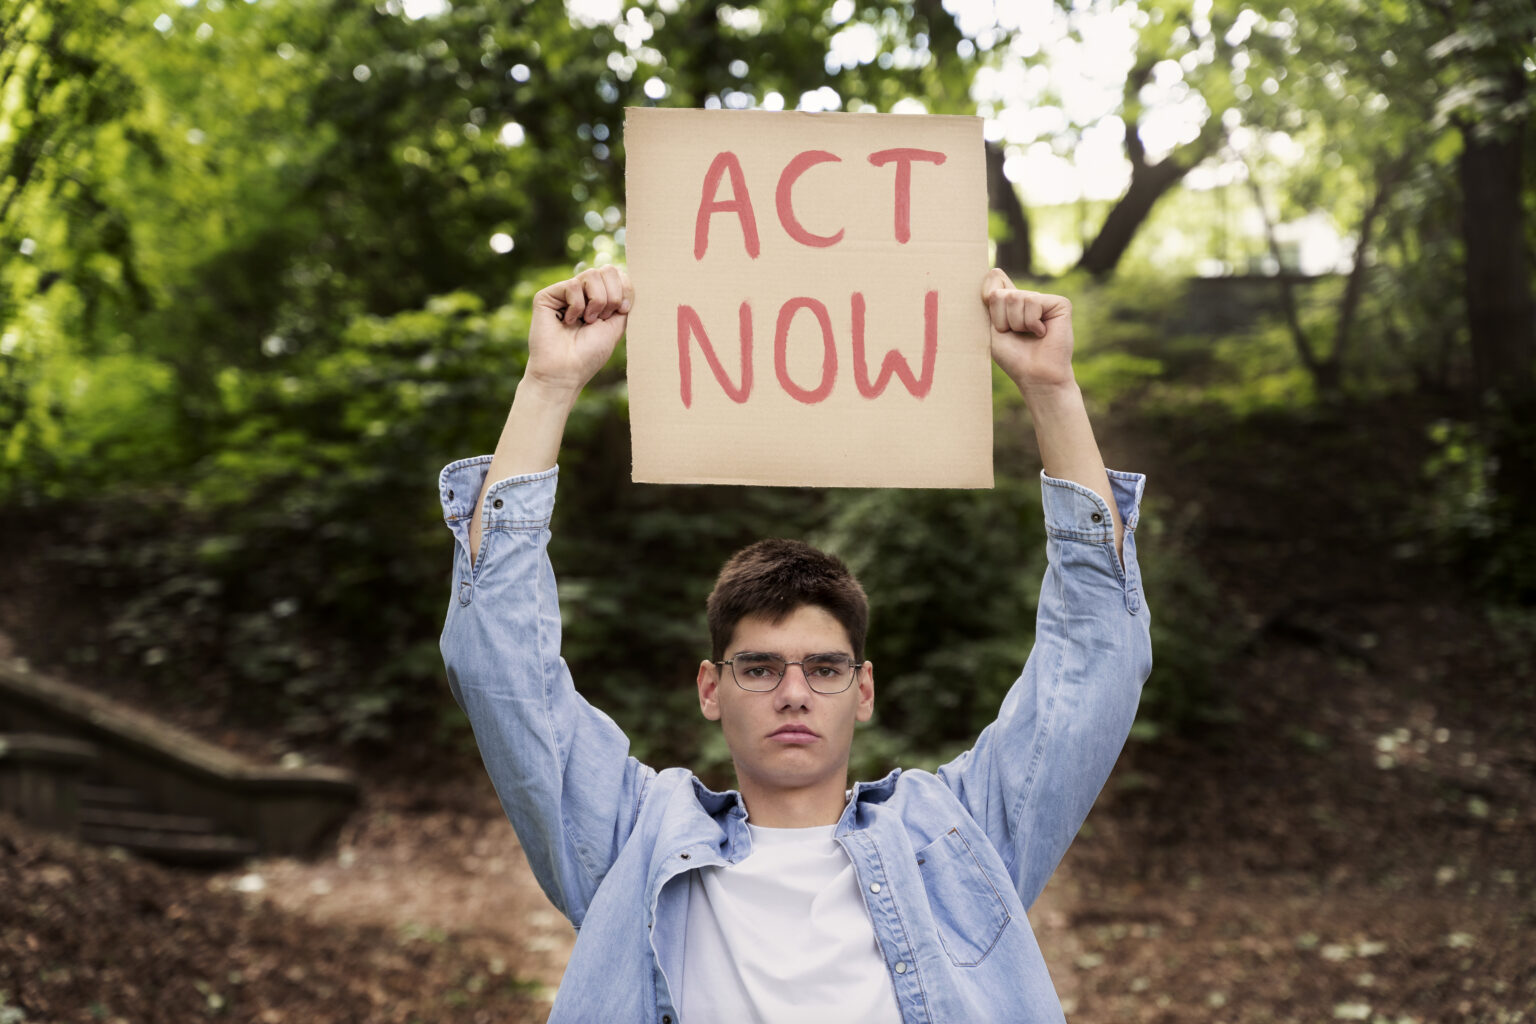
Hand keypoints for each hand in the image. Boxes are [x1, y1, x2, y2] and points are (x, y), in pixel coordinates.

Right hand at [525, 266, 633, 394]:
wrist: (566, 371)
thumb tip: (624, 274)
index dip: (625, 288)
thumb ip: (622, 298)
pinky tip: (568, 322)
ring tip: (586, 321)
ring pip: (591, 274)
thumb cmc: (590, 354)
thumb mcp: (616, 325)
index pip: (617, 274)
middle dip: (612, 296)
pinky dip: (577, 306)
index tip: (623, 310)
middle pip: (607, 270)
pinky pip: (572, 285)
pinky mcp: (547, 296)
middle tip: (601, 318)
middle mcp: (582, 293)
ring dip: (597, 302)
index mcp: (599, 298)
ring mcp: (564, 293)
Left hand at [981, 268, 1075, 394]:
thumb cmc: (1014, 357)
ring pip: (1016, 297)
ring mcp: (1044, 299)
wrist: (1035, 375)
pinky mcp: (1060, 303)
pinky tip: (1042, 333)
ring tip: (1028, 335)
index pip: (994, 278)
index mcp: (1010, 302)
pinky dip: (1032, 323)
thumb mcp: (992, 328)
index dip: (989, 298)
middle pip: (1000, 293)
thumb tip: (994, 271)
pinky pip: (1034, 302)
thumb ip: (991, 302)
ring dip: (1017, 323)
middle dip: (1002, 319)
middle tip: (1014, 334)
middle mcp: (1028, 297)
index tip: (994, 322)